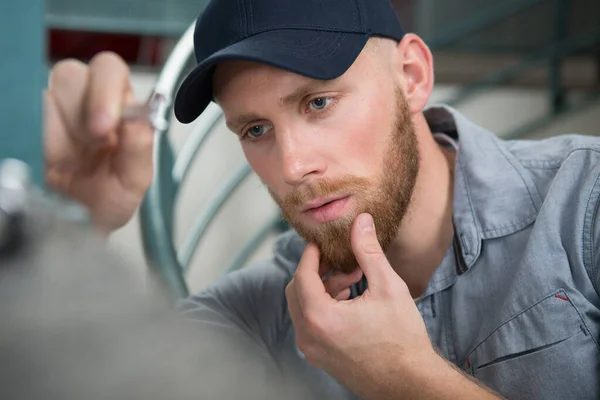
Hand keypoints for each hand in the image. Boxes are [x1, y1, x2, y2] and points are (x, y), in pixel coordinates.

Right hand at [44, 52, 153, 232]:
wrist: (76, 223)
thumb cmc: (108, 196)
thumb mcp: (133, 180)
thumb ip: (140, 148)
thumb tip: (139, 119)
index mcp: (119, 104)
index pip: (110, 70)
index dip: (106, 91)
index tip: (106, 126)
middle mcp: (85, 100)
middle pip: (71, 73)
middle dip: (81, 109)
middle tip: (91, 143)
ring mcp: (52, 111)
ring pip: (45, 94)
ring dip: (59, 130)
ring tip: (70, 162)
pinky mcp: (28, 125)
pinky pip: (24, 116)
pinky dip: (37, 138)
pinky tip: (50, 162)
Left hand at [286, 213, 434, 396]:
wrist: (411, 383)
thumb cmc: (402, 338)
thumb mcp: (387, 287)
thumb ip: (368, 251)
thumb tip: (361, 221)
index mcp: (319, 317)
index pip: (302, 275)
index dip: (311, 254)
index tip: (322, 242)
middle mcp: (308, 336)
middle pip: (297, 291)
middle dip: (318, 272)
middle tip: (342, 262)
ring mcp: (312, 351)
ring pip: (303, 308)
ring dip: (322, 290)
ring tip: (353, 281)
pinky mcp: (320, 358)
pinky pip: (311, 325)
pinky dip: (323, 308)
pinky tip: (350, 301)